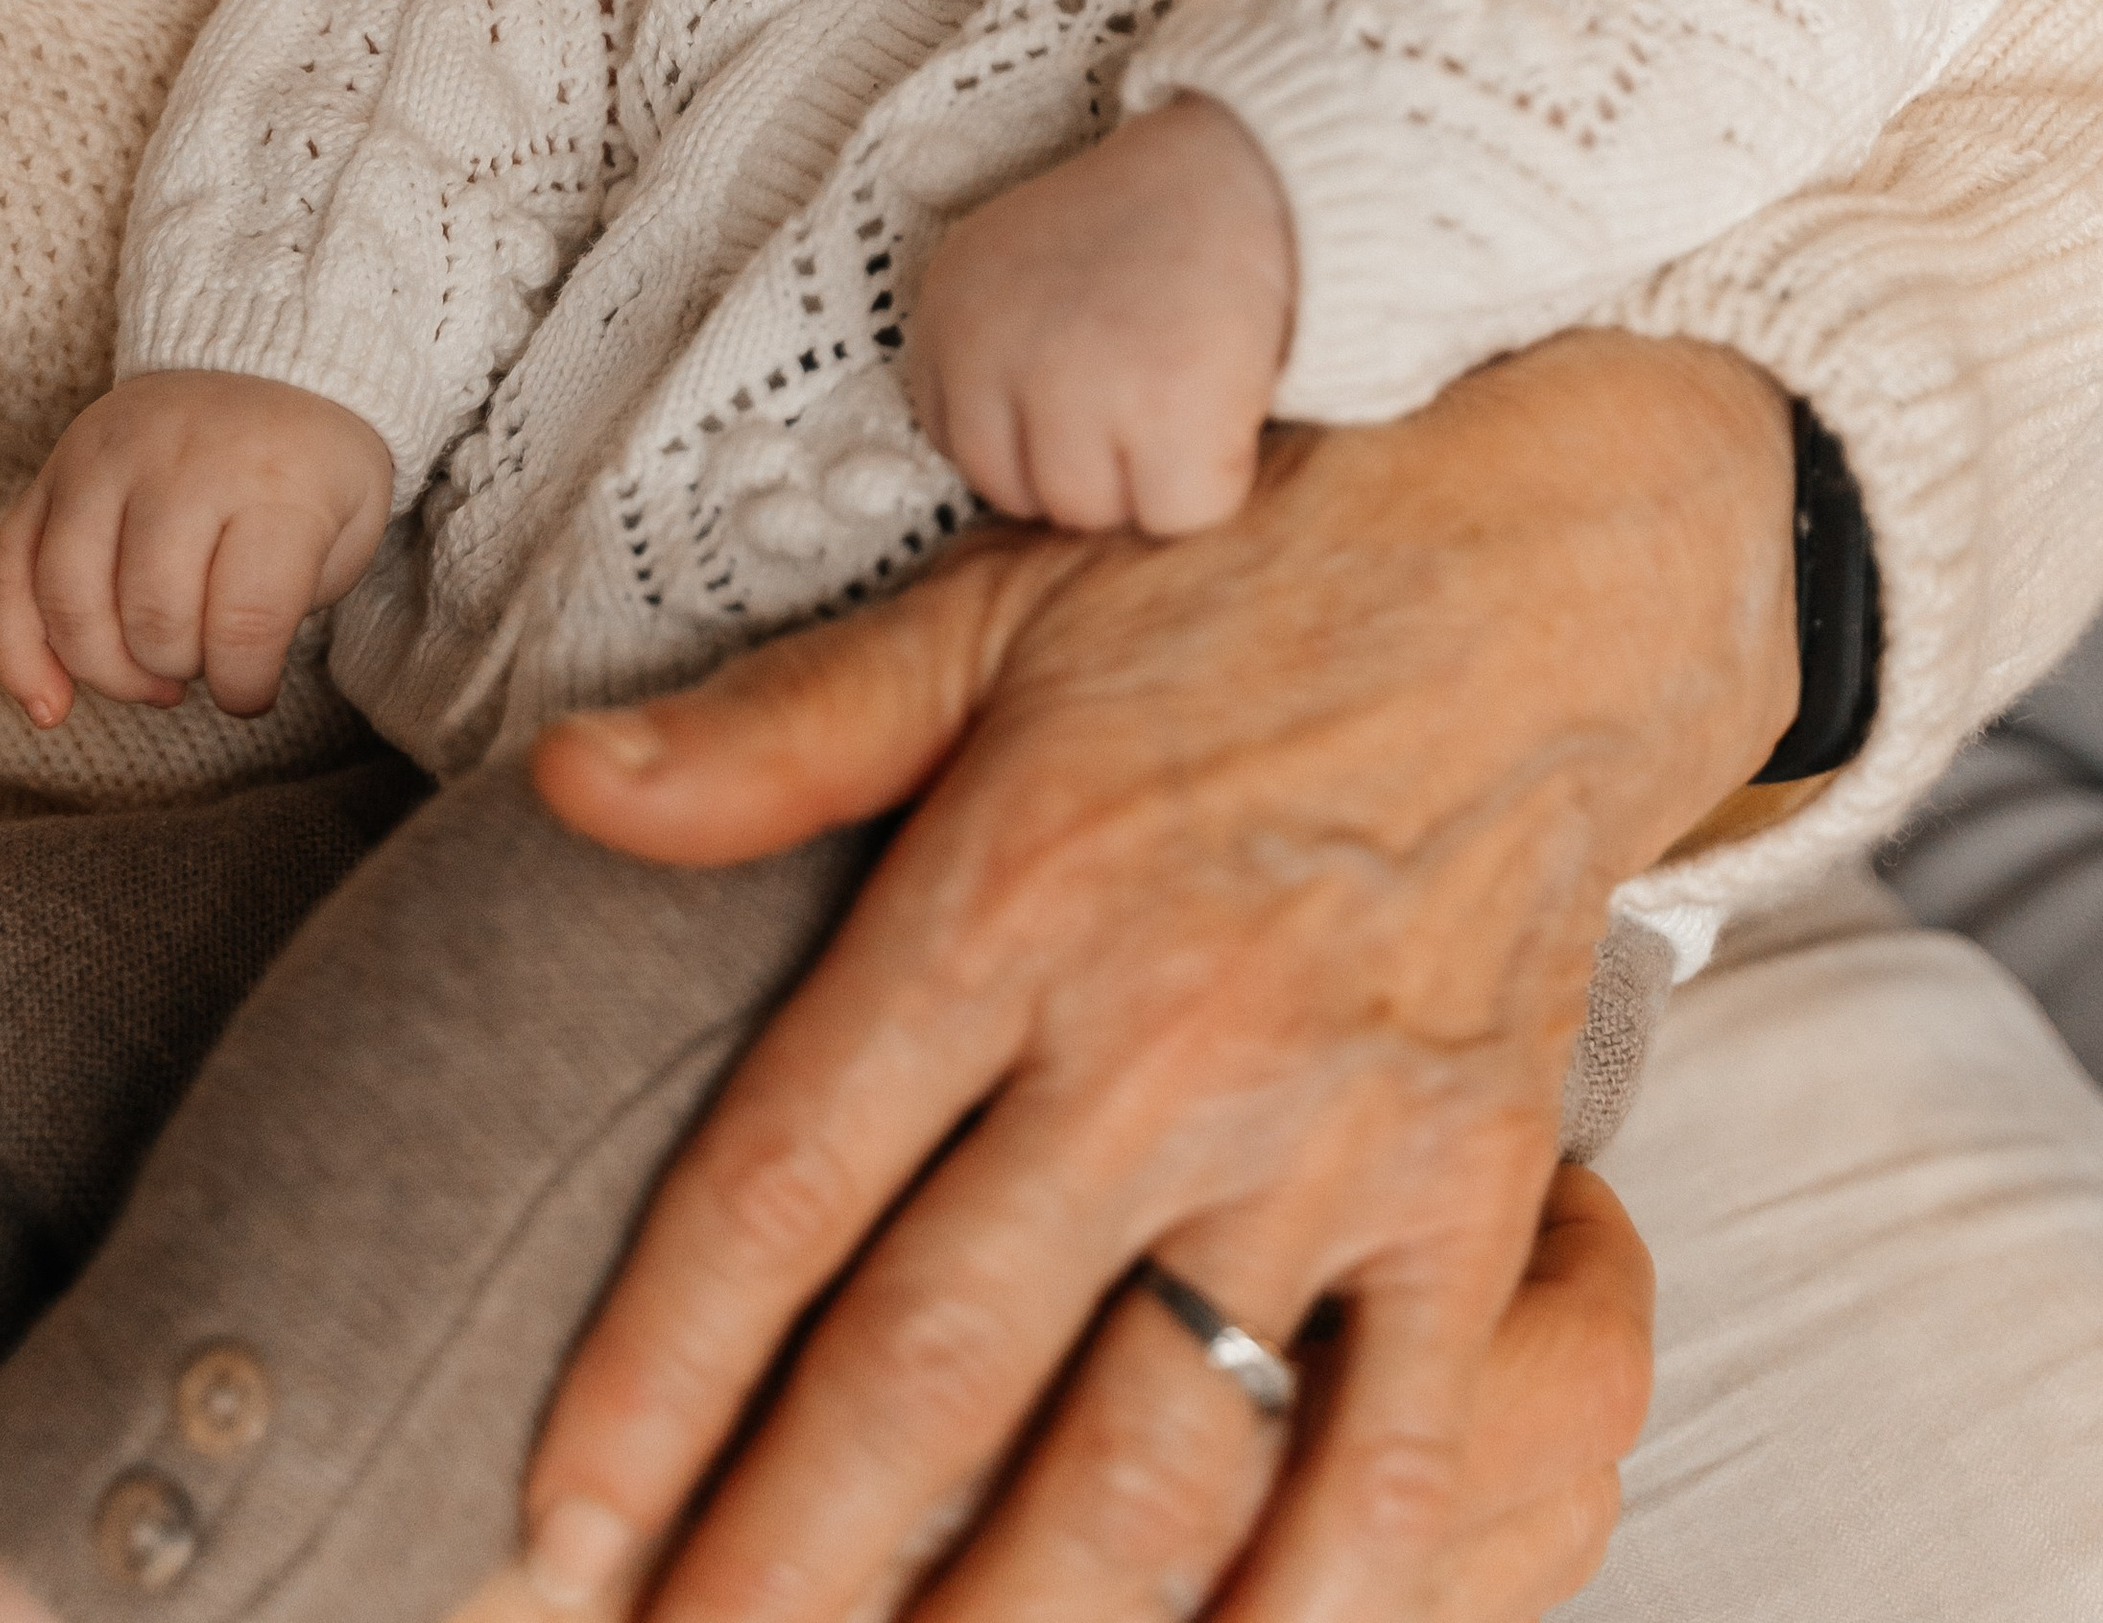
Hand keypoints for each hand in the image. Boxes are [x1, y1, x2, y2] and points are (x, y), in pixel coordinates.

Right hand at [0, 371, 393, 725]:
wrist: (266, 361)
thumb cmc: (310, 464)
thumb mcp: (348, 525)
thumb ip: (294, 604)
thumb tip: (225, 682)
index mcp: (275, 480)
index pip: (246, 620)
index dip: (246, 685)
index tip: (252, 693)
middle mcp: (181, 464)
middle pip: (153, 617)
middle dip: (179, 668)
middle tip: (207, 658)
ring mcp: (105, 460)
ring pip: (71, 602)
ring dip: (108, 669)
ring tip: (152, 673)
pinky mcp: (52, 469)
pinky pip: (8, 569)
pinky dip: (18, 652)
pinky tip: (49, 706)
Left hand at [514, 329, 1796, 1622]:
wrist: (1546, 583)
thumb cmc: (1242, 587)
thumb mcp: (989, 611)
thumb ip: (778, 731)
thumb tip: (560, 782)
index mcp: (1011, 889)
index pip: (788, 1180)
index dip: (657, 1371)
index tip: (556, 1522)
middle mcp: (1159, 1034)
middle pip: (934, 1362)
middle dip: (783, 1560)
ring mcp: (1327, 1133)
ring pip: (1143, 1450)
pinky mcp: (1471, 1192)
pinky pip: (1390, 1448)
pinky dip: (1308, 1605)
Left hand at [904, 94, 1295, 531]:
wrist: (1248, 171)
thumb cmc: (1146, 228)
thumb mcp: (1022, 267)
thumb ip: (993, 358)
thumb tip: (1015, 480)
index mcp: (948, 311)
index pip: (959, 441)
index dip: (1033, 432)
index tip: (1089, 384)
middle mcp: (992, 351)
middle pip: (1021, 491)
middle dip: (1086, 464)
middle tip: (1143, 388)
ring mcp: (1072, 388)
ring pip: (1092, 514)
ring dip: (1146, 475)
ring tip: (1181, 385)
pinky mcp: (1164, 417)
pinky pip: (1175, 514)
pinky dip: (1214, 477)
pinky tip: (1222, 400)